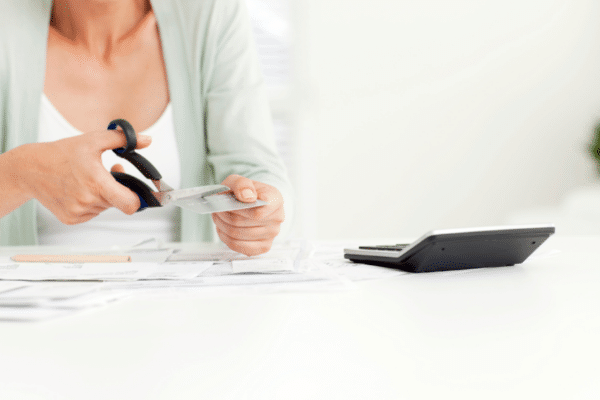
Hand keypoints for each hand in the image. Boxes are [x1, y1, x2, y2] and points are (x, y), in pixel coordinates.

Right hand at [18, 130, 151, 224]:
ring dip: (104, 195)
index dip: (138, 199)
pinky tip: (79, 189)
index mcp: (96, 183)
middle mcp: (87, 201)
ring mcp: (78, 212)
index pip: (130, 204)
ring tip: (90, 179)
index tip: (137, 190)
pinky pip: (92, 213)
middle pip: (119, 203)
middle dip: (119, 190)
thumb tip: (147, 140)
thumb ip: (123, 140)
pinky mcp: (70, 219)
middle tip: (111, 174)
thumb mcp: (94, 140)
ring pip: (105, 207)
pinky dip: (91, 203)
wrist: (29, 169)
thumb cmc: (62, 153)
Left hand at [212, 174, 284, 255]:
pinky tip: (224, 229)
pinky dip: (225, 238)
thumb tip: (247, 197)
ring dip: (222, 225)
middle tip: (218, 209)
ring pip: (237, 234)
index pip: (257, 211)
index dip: (238, 209)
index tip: (230, 202)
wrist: (250, 203)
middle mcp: (277, 218)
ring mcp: (272, 234)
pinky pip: (238, 246)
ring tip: (220, 217)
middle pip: (242, 222)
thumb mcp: (239, 181)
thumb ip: (242, 184)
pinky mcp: (263, 247)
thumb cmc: (245, 193)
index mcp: (275, 199)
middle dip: (225, 215)